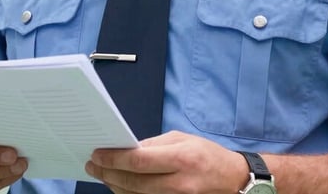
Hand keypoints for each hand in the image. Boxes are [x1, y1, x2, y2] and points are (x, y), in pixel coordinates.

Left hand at [85, 131, 246, 193]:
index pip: (138, 161)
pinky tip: (119, 187)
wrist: (234, 181)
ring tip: (103, 175)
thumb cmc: (207, 155)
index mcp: (181, 159)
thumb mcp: (182, 140)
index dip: (113, 159)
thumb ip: (153, 145)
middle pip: (133, 183)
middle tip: (92, 166)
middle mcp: (179, 184)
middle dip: (108, 174)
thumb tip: (126, 149)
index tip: (97, 154)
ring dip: (114, 186)